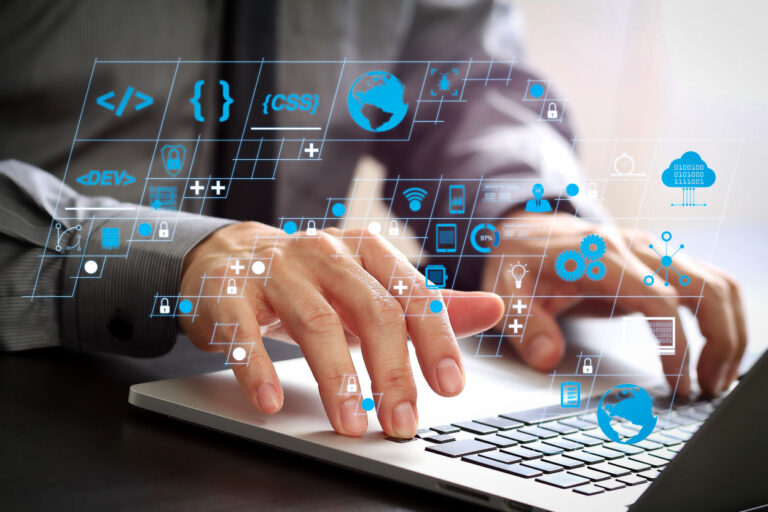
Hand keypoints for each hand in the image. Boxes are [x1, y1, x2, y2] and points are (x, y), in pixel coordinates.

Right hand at [180, 222, 503, 437]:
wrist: (231, 257)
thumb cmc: (313, 279)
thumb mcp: (371, 285)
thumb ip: (427, 303)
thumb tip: (493, 310)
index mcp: (365, 250)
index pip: (410, 293)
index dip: (435, 340)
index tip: (450, 385)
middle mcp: (324, 254)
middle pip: (369, 311)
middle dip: (392, 371)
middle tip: (403, 420)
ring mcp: (275, 272)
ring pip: (314, 324)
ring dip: (337, 380)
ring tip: (351, 424)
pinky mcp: (229, 294)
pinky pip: (245, 332)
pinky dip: (259, 369)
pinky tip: (272, 402)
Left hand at [481, 211, 746, 395]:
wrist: (525, 230)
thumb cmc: (518, 260)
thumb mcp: (504, 289)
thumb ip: (523, 323)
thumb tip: (547, 357)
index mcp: (600, 254)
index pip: (660, 298)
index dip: (677, 344)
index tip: (679, 383)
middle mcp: (635, 247)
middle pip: (706, 287)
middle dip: (721, 340)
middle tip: (710, 388)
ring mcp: (652, 252)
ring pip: (717, 283)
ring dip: (729, 331)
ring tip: (716, 378)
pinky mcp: (658, 264)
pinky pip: (707, 284)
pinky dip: (721, 318)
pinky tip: (712, 353)